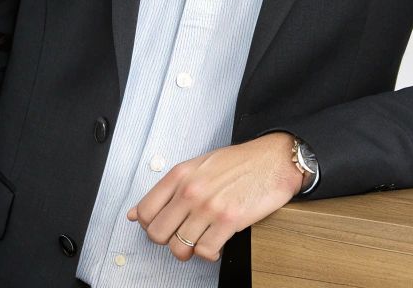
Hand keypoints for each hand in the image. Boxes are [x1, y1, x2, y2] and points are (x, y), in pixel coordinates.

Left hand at [128, 131, 305, 261]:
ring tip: (202, 241)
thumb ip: (168, 189)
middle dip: (169, 241)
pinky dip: (209, 254)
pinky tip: (216, 244)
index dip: (151, 226)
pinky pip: (204, 251)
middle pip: (158, 234)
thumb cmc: (241, 162)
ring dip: (190, 250)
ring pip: (179, 247)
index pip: (145, 212)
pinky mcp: (229, 220)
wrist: (276, 159)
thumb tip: (136, 214)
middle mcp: (191, 190)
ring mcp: (209, 206)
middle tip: (183, 237)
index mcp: (181, 175)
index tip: (165, 227)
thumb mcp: (199, 166)